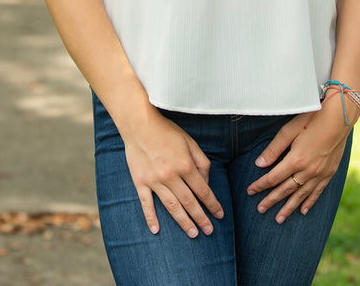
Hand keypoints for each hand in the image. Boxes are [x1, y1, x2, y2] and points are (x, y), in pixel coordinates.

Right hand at [121, 108, 224, 237]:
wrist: (140, 125)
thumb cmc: (167, 131)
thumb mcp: (190, 142)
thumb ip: (201, 161)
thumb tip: (206, 181)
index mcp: (185, 165)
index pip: (203, 190)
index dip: (213, 204)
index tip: (219, 214)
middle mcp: (171, 176)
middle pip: (190, 202)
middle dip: (201, 218)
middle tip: (209, 231)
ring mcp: (155, 181)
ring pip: (172, 206)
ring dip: (183, 222)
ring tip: (193, 234)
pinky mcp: (140, 182)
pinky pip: (146, 203)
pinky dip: (151, 218)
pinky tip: (156, 230)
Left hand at [246, 97, 355, 222]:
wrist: (340, 118)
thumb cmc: (312, 118)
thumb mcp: (289, 130)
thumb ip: (274, 148)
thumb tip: (259, 164)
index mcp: (296, 160)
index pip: (273, 178)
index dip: (260, 185)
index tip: (250, 191)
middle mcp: (308, 171)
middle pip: (285, 190)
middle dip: (271, 200)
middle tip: (260, 210)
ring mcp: (320, 174)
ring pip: (301, 196)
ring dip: (289, 208)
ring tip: (278, 219)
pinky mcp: (329, 173)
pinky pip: (317, 192)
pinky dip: (309, 202)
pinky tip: (303, 211)